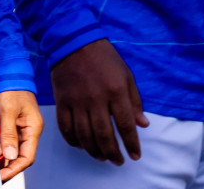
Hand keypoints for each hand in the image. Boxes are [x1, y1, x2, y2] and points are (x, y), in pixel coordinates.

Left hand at [0, 89, 41, 178]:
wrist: (5, 70)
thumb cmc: (10, 87)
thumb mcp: (8, 110)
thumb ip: (8, 133)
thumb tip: (9, 155)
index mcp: (33, 128)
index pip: (27, 156)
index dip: (14, 168)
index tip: (1, 175)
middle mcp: (27, 130)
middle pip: (19, 155)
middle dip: (7, 165)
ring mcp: (18, 127)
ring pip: (10, 148)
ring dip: (0, 156)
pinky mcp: (9, 123)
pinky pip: (4, 138)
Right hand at [49, 38, 147, 164]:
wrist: (73, 41)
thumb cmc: (104, 58)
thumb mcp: (127, 75)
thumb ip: (135, 101)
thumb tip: (142, 125)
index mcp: (115, 91)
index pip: (125, 125)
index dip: (132, 143)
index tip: (135, 155)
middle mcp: (96, 98)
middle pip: (104, 134)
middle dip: (112, 152)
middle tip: (117, 161)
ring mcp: (76, 100)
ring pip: (84, 134)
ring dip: (94, 150)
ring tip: (101, 157)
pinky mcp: (61, 100)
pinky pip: (65, 126)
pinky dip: (73, 140)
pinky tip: (81, 145)